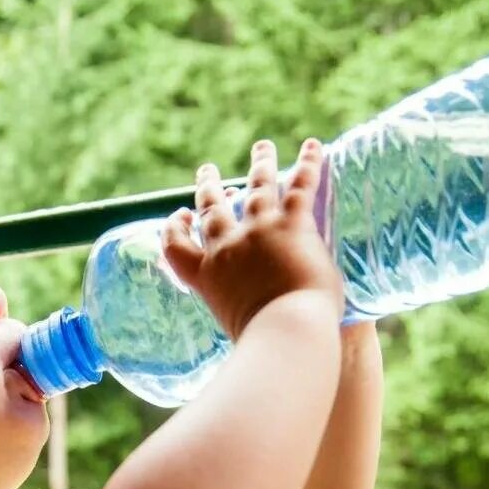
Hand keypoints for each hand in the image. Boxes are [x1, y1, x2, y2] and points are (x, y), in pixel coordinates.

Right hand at [161, 139, 344, 340]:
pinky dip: (309, 164)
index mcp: (206, 276)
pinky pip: (300, 186)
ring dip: (261, 164)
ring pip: (257, 188)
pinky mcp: (292, 224)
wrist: (284, 332)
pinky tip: (314, 145)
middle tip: (207, 172)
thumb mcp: (234, 330)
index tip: (180, 217)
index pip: (176, 246)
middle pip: (212, 208)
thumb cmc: (261, 343)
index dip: (174, 228)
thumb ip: (237, 316)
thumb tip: (248, 330)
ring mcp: (258, 231)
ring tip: (263, 147)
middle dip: (209, 187)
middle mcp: (226, 247)